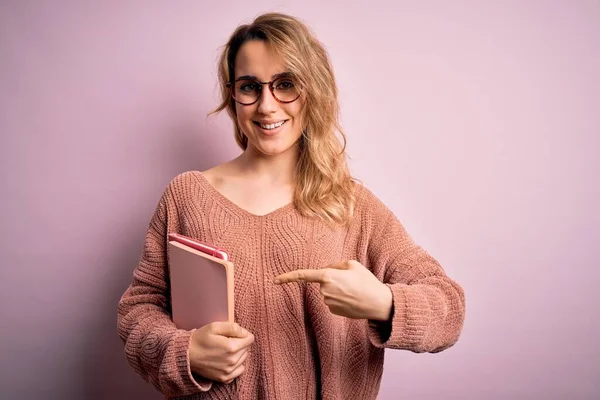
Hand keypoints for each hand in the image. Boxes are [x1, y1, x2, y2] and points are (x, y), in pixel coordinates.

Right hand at [189, 321, 254, 383]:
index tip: (233, 334)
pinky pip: (239, 370)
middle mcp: (232, 361)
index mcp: (231, 347)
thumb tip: (244, 332)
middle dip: (240, 343)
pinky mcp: (225, 378)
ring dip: (238, 353)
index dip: (243, 334)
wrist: (186, 355)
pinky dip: (236, 365)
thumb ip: (233, 327)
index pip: (250, 338)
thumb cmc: (200, 339)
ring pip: (243, 359)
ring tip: (224, 350)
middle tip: (226, 341)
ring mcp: (228, 371)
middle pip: (247, 348)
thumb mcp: (214, 326)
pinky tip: (226, 360)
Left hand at [274, 260, 392, 320]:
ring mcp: (328, 303)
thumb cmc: (366, 281)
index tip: (275, 280)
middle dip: (332, 279)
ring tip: (354, 290)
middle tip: (351, 281)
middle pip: (322, 281)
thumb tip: (326, 271)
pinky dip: (340, 298)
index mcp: (328, 276)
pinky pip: (332, 300)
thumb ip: (335, 265)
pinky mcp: (333, 311)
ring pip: (327, 291)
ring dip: (338, 289)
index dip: (288, 277)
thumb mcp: (352, 264)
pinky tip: (352, 300)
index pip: (303, 275)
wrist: (378, 303)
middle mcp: (324, 291)